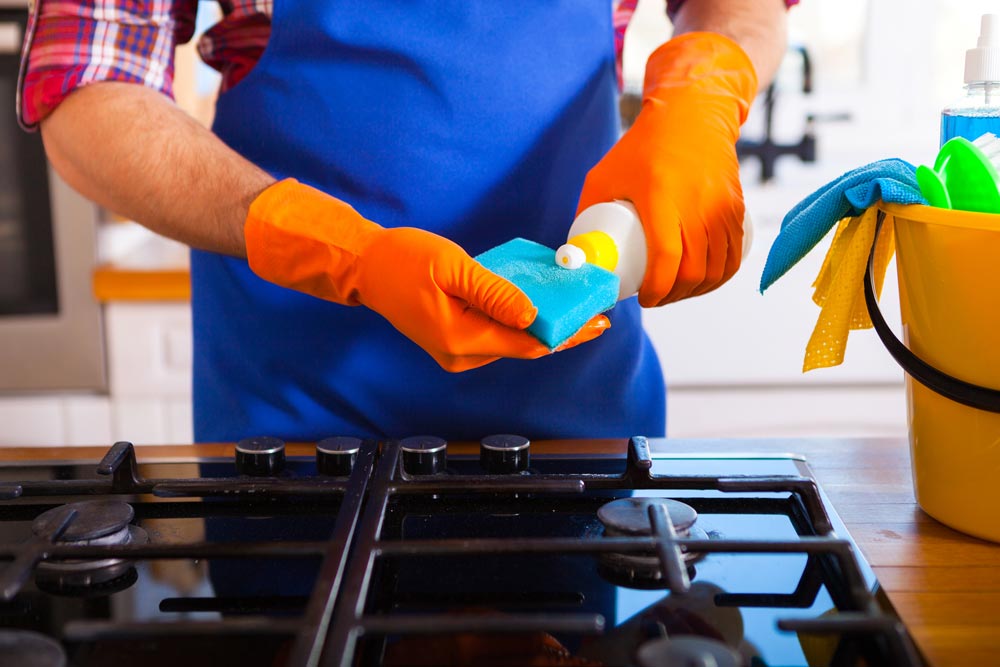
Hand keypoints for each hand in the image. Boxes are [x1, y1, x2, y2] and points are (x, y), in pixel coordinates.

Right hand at [244, 179, 607, 371]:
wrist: (366, 267)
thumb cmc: (403, 260)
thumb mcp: (454, 268)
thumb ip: (495, 294)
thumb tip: (533, 317)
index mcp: (460, 339)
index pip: (527, 344)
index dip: (566, 335)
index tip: (597, 323)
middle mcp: (460, 355)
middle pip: (524, 347)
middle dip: (560, 331)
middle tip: (594, 312)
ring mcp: (456, 352)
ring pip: (511, 341)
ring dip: (540, 325)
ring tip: (571, 304)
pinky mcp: (454, 342)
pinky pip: (495, 334)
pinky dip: (518, 320)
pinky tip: (538, 303)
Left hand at [576, 32, 756, 306]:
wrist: (692, 115)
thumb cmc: (642, 147)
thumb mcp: (604, 174)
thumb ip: (586, 209)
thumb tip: (577, 250)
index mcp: (661, 197)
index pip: (666, 259)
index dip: (657, 289)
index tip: (644, 299)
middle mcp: (697, 203)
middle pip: (693, 270)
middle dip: (673, 296)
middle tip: (656, 298)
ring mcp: (721, 206)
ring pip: (717, 268)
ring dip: (697, 290)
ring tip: (676, 292)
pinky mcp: (737, 208)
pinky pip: (734, 255)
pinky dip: (721, 277)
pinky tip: (704, 282)